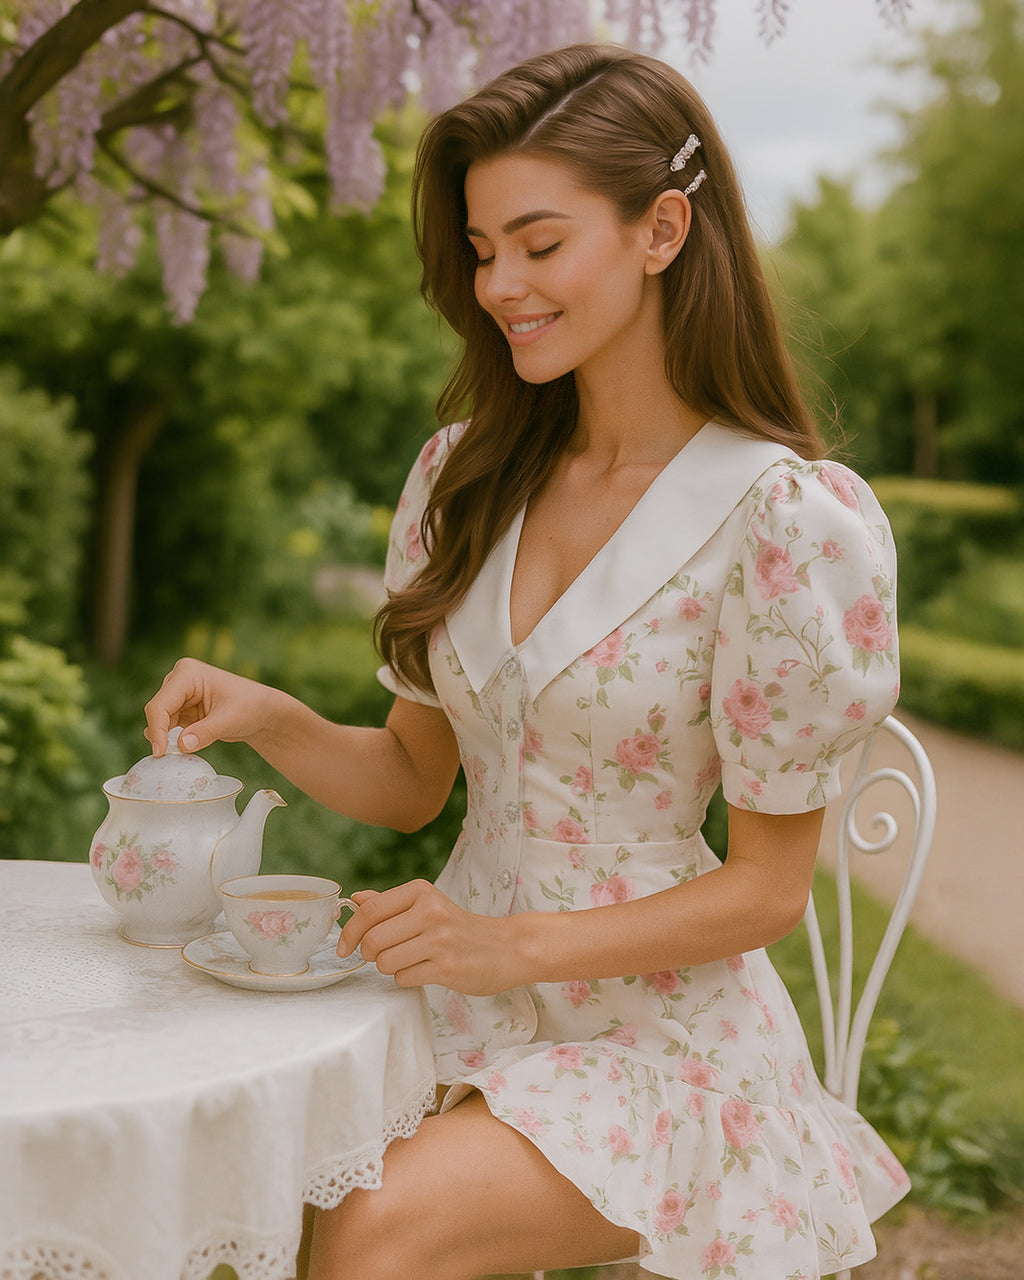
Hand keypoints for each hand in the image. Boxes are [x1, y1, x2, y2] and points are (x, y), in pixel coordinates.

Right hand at [144, 657, 279, 756]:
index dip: (157, 729)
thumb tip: (181, 745)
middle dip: (160, 734)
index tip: (160, 752)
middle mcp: (179, 680)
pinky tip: (185, 747)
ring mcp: (180, 694)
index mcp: (188, 673)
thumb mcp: (230, 720)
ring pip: (160, 720)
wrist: (262, 711)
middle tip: (166, 757)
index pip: (160, 704)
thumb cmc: (251, 707)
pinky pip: (168, 726)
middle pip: (157, 711)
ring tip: (179, 752)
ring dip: (166, 737)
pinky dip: (172, 738)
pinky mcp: (183, 708)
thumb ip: (205, 732)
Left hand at [338, 880, 522, 995]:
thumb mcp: (428, 906)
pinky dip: (407, 978)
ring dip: (390, 968)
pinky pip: (403, 978)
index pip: (370, 910)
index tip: (345, 946)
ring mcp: (439, 940)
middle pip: (373, 940)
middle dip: (370, 954)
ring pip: (385, 962)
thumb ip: (390, 903)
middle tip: (382, 955)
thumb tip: (355, 899)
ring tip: (410, 961)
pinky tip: (424, 970)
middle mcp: (430, 912)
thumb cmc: (460, 928)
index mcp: (421, 892)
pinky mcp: (446, 967)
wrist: (506, 948)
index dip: (350, 931)